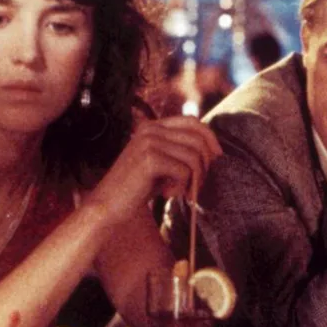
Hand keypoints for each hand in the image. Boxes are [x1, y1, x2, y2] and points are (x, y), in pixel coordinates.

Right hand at [84, 116, 222, 223]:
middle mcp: (150, 129)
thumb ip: (178, 151)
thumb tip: (213, 149)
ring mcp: (149, 142)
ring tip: (181, 193)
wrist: (107, 205)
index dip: (210, 138)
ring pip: (194, 156)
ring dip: (194, 179)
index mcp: (152, 126)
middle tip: (197, 185)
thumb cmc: (136, 188)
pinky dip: (182, 187)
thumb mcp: (160, 164)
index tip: (218, 157)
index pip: (192, 121)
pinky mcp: (150, 159)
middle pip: (197, 139)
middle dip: (205, 164)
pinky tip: (167, 195)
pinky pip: (184, 171)